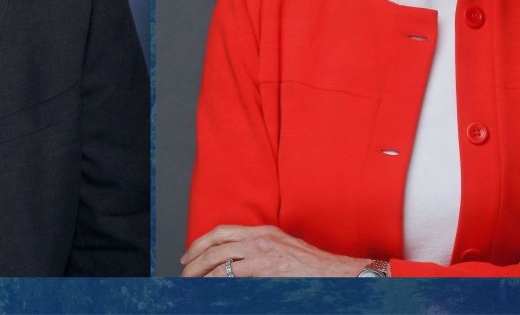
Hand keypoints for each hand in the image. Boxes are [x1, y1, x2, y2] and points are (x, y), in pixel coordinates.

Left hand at [180, 225, 367, 276]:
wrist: (335, 272)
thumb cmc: (312, 266)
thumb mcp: (282, 249)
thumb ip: (259, 252)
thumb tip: (237, 266)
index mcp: (262, 230)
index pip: (223, 231)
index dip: (201, 242)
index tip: (189, 255)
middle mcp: (259, 237)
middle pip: (216, 243)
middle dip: (194, 258)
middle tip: (183, 271)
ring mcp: (262, 252)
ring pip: (220, 259)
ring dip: (201, 272)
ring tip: (191, 283)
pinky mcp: (266, 268)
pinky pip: (233, 275)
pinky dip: (217, 282)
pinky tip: (210, 289)